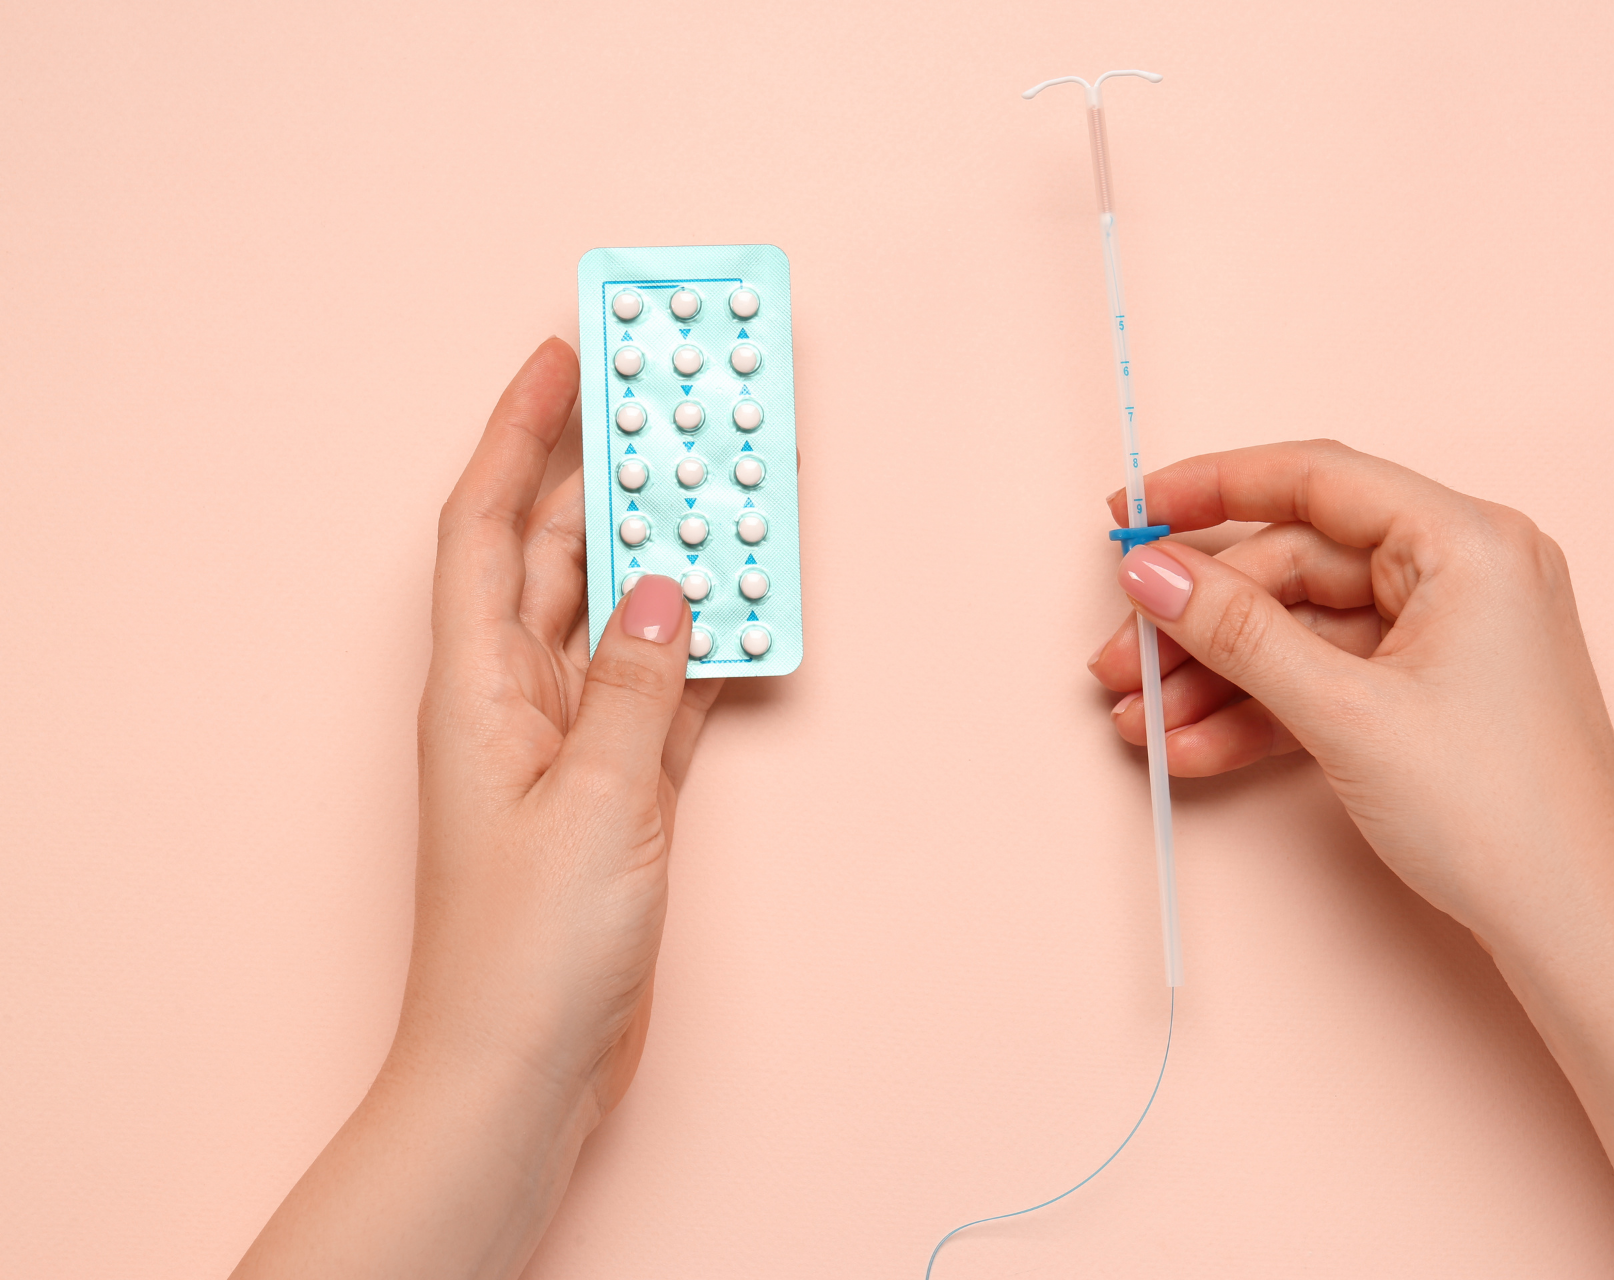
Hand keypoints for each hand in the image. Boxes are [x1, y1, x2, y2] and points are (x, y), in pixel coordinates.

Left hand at [233, 338, 721, 1279]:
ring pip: (617, 616)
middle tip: (675, 406)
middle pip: (559, 555)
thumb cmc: (530, 947)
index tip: (561, 354)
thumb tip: (666, 588)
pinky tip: (746, 614)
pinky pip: (658, 688)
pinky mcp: (610, 789)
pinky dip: (700, 649)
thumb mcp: (597, 798)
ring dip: (667, 558)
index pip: (489, 524)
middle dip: (611, 477)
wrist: (524, 1068)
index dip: (517, 432)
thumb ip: (638, 683)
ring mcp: (563, 743)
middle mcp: (511, 700)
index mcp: (475, 685)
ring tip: (725, 490)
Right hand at [1088, 438, 1613, 944]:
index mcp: (1467, 542)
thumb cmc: (1501, 813)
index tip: (1132, 514)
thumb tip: (1152, 573)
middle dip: (1200, 620)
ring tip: (1143, 723)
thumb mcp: (1346, 713)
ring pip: (1302, 631)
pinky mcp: (1434, 692)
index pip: (1314, 480)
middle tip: (1122, 662)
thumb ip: (1237, 632)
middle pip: (1296, 565)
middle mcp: (1465, 571)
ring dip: (1218, 677)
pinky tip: (1196, 751)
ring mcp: (1451, 634)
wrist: (1579, 929)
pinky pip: (1329, 680)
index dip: (1209, 488)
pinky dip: (1263, 712)